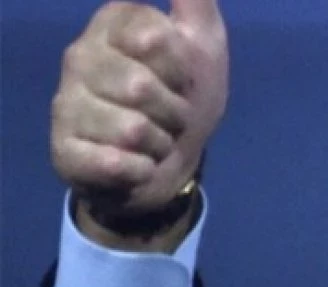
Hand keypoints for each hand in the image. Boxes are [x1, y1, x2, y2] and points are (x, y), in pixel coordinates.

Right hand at [51, 0, 227, 211]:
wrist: (172, 162)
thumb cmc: (187, 96)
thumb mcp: (204, 43)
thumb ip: (194, 0)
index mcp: (112, 24)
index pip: (153, 37)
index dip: (180, 68)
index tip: (180, 76)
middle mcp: (79, 57)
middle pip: (140, 87)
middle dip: (174, 111)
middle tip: (170, 115)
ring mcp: (66, 104)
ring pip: (131, 130)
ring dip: (160, 143)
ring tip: (154, 139)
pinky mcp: (65, 151)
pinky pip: (117, 164)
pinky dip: (141, 170)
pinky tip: (135, 164)